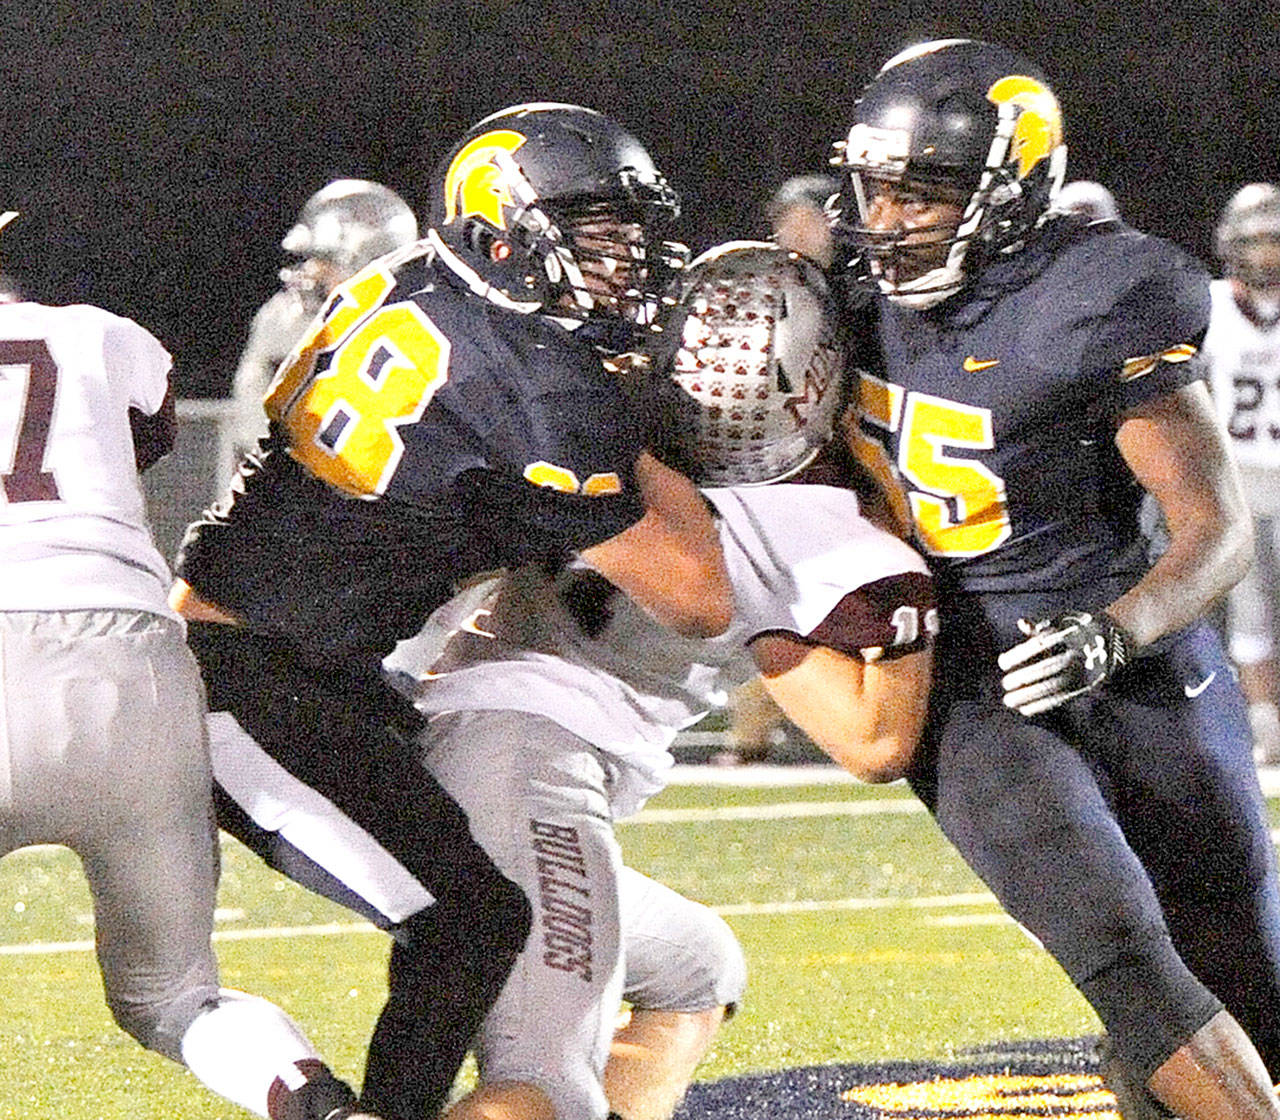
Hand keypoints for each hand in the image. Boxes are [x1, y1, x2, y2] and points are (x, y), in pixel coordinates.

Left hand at [997, 611, 1131, 716]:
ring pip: (1053, 686)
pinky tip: (1024, 709)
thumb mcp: (1060, 623)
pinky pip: (1062, 699)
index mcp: (1067, 635)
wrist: (1111, 640)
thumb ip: (1040, 627)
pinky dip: (1041, 706)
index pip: (1038, 645)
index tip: (1001, 662)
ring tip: (1009, 700)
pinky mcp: (1085, 687)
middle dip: (1022, 678)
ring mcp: (1082, 672)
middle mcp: (1076, 653)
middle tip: (1004, 684)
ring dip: (1028, 696)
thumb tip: (1022, 622)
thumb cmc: (1075, 631)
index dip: (1018, 655)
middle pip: (1045, 668)